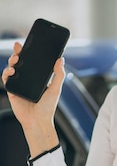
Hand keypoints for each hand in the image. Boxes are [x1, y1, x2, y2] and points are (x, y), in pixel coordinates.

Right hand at [2, 41, 64, 155]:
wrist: (38, 122)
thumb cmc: (48, 108)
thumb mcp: (56, 89)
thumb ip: (59, 74)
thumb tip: (61, 59)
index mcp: (38, 78)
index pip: (33, 62)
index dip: (29, 52)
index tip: (28, 43)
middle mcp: (27, 80)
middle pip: (21, 63)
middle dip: (18, 53)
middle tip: (19, 47)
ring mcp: (19, 85)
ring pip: (12, 68)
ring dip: (12, 61)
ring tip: (16, 59)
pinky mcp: (12, 91)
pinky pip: (6, 79)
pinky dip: (7, 73)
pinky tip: (12, 71)